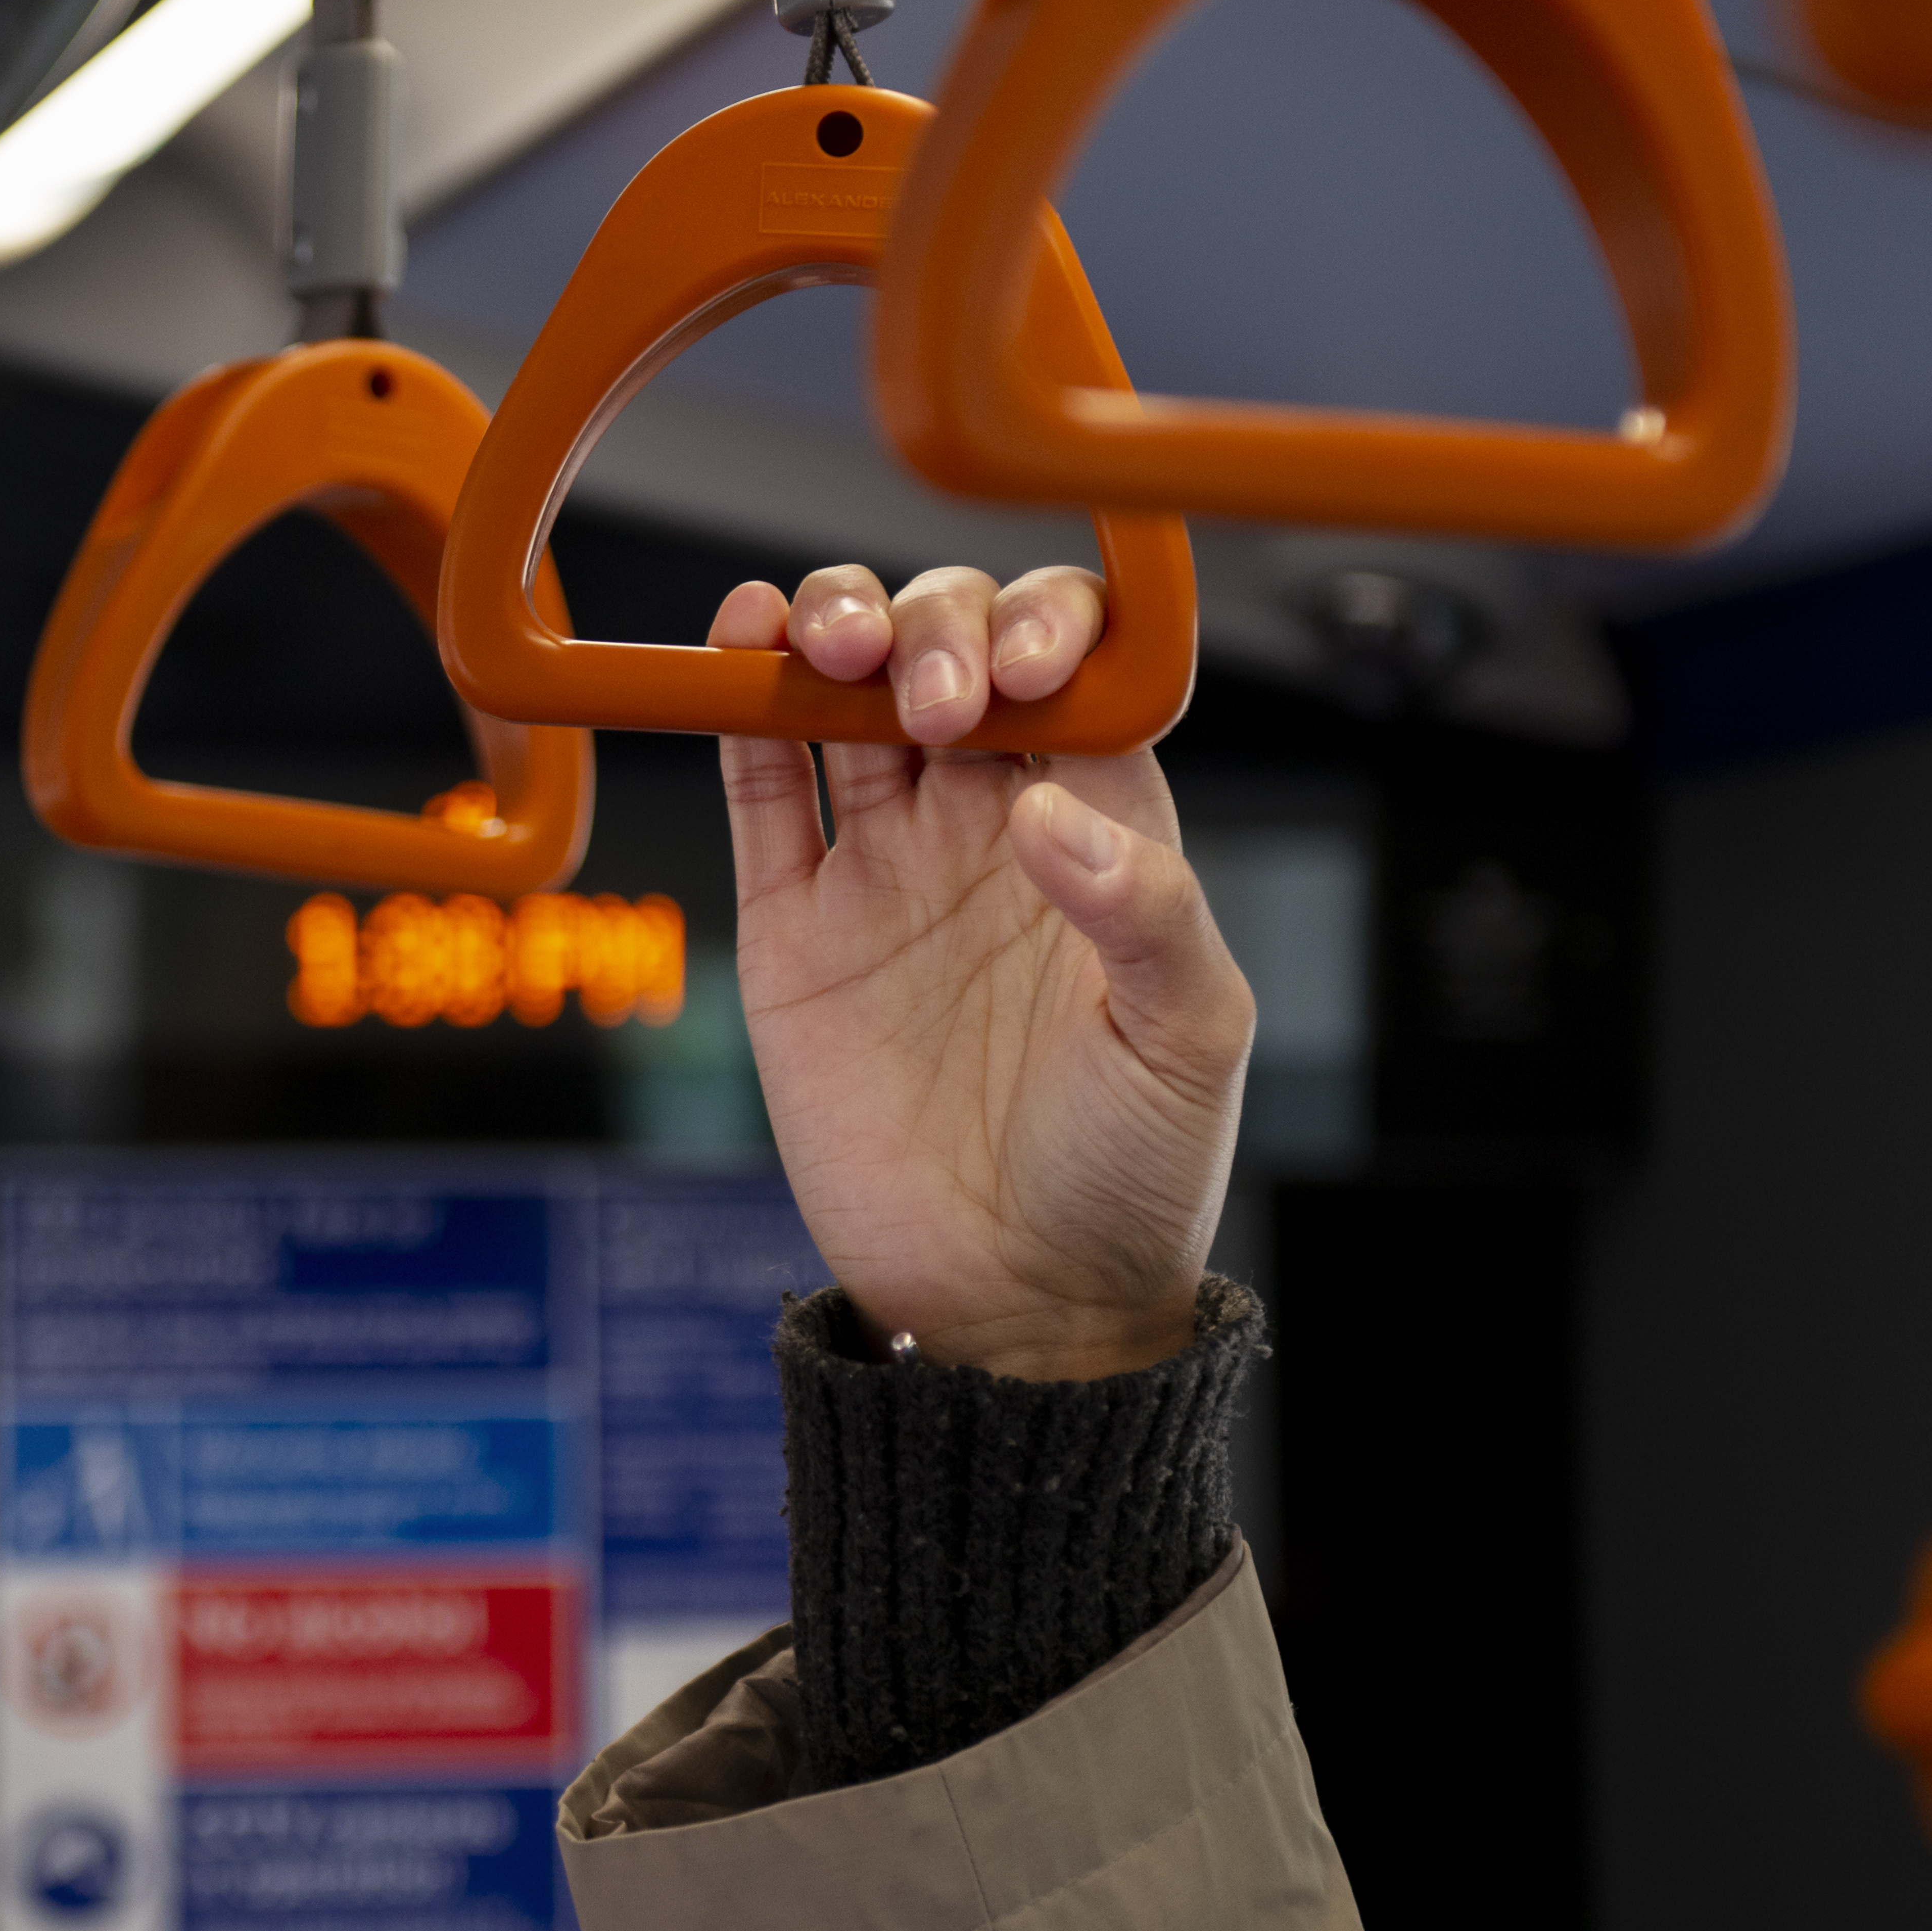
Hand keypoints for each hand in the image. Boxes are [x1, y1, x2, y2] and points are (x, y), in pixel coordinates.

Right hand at [714, 563, 1252, 1381]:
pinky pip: (759, 791)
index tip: (1026, 667)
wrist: (1016, 1302)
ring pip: (847, 697)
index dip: (1047, 628)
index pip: (1074, 672)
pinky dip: (741, 706)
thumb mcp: (1190, 1038)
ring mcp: (885, 871)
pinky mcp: (796, 926)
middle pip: (951, 654)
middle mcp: (990, 828)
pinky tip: (741, 645)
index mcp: (1104, 832)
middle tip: (934, 699)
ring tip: (825, 639)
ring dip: (835, 632)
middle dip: (934, 628)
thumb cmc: (1133, 1177)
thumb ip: (1150, 909)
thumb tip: (1049, 809)